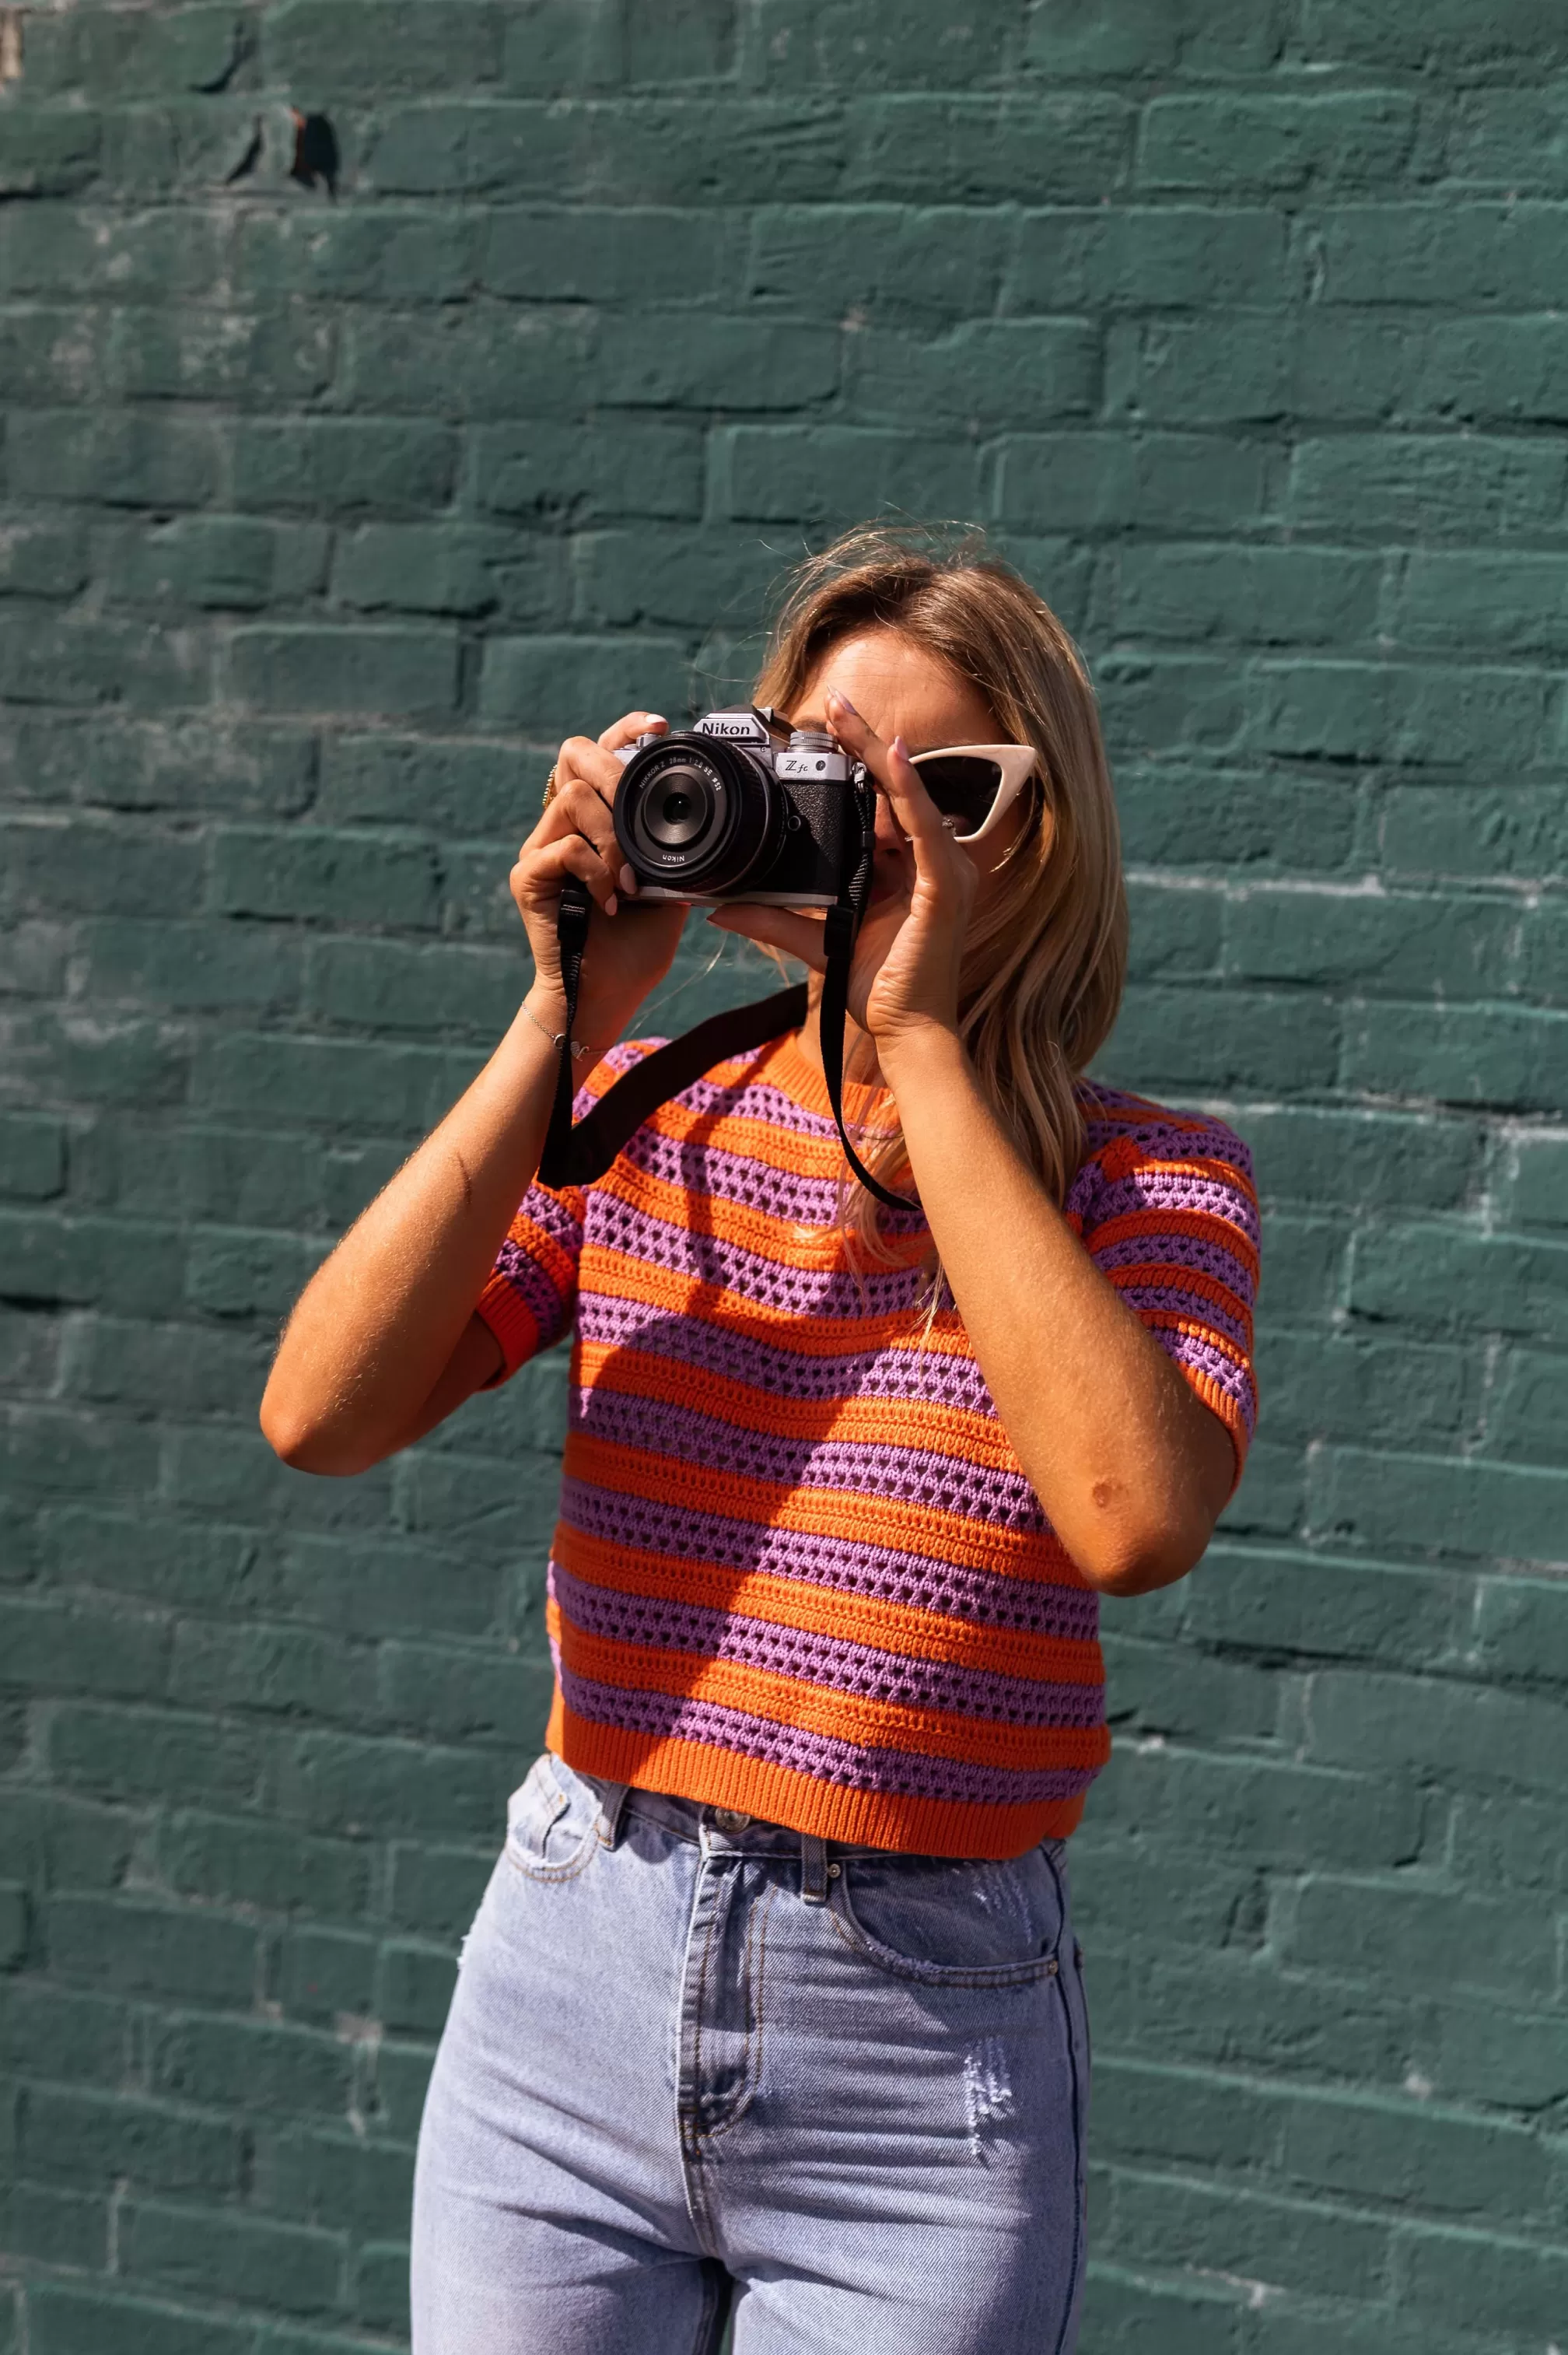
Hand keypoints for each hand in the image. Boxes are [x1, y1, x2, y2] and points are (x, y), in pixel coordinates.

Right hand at [510, 711, 687, 1049]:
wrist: (606, 996)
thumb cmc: (634, 949)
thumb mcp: (669, 890)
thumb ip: (673, 850)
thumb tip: (701, 815)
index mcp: (593, 823)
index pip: (600, 755)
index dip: (624, 731)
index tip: (658, 726)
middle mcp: (561, 827)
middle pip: (573, 755)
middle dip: (613, 771)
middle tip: (637, 813)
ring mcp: (539, 849)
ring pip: (573, 798)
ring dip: (613, 835)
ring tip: (628, 880)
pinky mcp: (526, 876)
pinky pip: (565, 846)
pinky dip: (597, 870)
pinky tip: (610, 901)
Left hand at [708, 687, 975, 1051]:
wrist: (905, 1034)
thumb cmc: (874, 989)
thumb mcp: (816, 942)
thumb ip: (773, 919)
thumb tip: (719, 905)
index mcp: (909, 869)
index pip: (884, 803)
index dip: (858, 763)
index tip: (822, 731)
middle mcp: (931, 863)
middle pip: (897, 788)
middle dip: (865, 743)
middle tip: (831, 701)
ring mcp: (944, 873)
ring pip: (910, 795)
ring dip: (879, 751)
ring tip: (847, 714)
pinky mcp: (946, 888)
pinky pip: (925, 829)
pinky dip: (907, 790)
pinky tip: (889, 758)